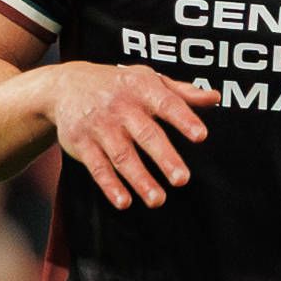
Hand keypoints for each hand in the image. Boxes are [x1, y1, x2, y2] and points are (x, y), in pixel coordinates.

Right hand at [40, 63, 213, 208]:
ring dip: (140, 179)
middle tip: (183, 180)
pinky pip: (97, 167)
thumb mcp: (148, 79)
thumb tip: (215, 98)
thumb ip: (182, 92)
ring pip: (122, 156)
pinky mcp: (82, 144)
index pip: (166, 104)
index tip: (201, 135)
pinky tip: (124, 201)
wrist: (65, 86)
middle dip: (164, 157)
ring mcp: (100, 126)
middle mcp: (120, 107)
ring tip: (158, 200)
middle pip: (146, 134)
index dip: (183, 119)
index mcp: (141, 88)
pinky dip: (110, 185)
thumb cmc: (119, 85)